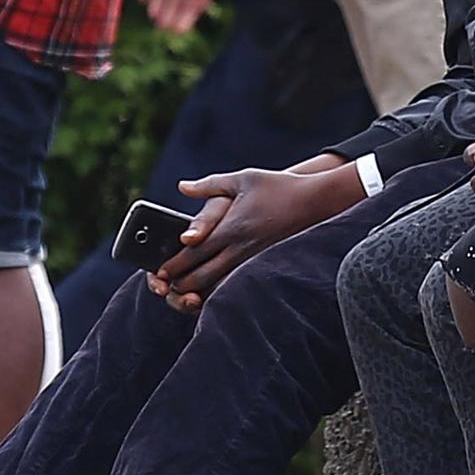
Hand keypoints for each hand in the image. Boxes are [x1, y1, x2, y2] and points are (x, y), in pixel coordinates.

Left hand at [150, 157, 359, 309]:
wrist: (316, 201)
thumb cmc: (277, 186)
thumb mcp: (241, 179)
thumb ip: (209, 185)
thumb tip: (182, 186)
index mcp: (231, 227)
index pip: (195, 252)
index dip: (174, 265)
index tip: (158, 272)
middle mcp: (241, 247)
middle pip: (204, 275)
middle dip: (181, 284)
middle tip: (164, 288)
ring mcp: (255, 259)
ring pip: (221, 285)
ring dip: (200, 292)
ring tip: (183, 295)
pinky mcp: (266, 264)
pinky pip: (239, 284)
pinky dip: (222, 292)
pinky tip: (212, 294)